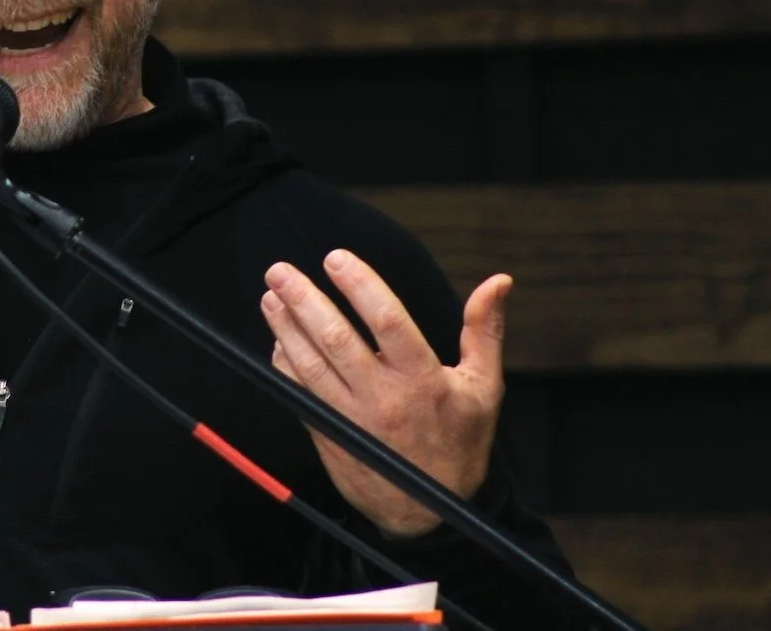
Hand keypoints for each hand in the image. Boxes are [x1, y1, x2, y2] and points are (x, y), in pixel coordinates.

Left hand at [260, 249, 507, 537]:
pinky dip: (284, 364)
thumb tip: (499, 281)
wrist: (429, 512)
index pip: (388, 322)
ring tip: (271, 295)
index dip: (360, 286)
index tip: (336, 258)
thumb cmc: (459, 443)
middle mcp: (383, 397)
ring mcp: (351, 418)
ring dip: (285, 327)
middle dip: (304, 300)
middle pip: (336, 341)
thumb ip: (484, 330)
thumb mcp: (484, 387)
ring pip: (310, 365)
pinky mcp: (329, 434)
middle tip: (279, 270)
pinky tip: (277, 339)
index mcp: (422, 380)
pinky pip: (299, 393)